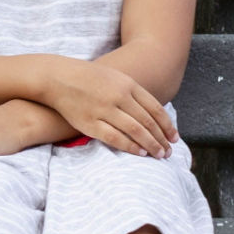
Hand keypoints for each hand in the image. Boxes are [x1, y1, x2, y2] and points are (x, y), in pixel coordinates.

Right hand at [38, 58, 175, 157]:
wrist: (58, 78)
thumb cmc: (88, 79)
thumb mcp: (114, 78)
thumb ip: (133, 93)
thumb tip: (152, 113)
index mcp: (127, 84)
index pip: (155, 109)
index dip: (167, 125)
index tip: (174, 138)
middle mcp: (119, 96)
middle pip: (148, 122)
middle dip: (161, 138)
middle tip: (169, 152)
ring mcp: (104, 109)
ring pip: (135, 131)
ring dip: (151, 145)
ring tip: (159, 155)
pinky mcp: (90, 122)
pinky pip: (115, 138)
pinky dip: (131, 147)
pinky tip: (140, 153)